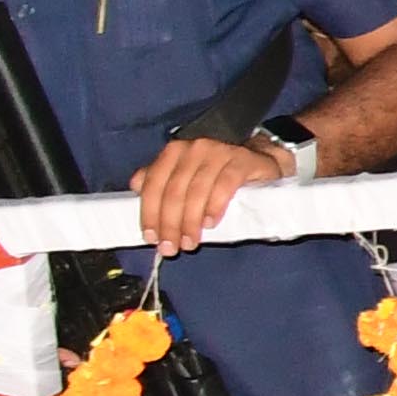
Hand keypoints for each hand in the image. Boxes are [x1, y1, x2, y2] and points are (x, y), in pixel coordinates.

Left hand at [133, 132, 284, 253]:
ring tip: (191, 242)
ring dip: (190, 221)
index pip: (154, 183)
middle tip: (171, 247)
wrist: (260, 161)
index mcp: (174, 152)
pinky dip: (214, 206)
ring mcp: (219, 152)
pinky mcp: (243, 160)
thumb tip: (135, 187)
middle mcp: (194, 148)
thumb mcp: (186, 175)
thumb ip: (161, 181)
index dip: (149, 213)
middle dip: (170, 223)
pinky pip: (225, 185)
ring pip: (197, 190)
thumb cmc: (218, 174)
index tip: (151, 237)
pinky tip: (210, 223)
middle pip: (174, 190)